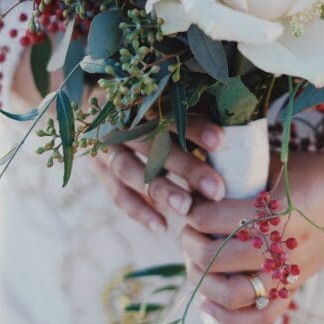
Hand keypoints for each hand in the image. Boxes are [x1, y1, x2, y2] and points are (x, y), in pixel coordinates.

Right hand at [11, 51, 228, 233]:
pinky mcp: (99, 170)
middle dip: (186, 167)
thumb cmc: (145, 102)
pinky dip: (138, 211)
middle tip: (216, 189)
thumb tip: (232, 131)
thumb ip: (191, 112)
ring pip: (131, 171)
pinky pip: (117, 193)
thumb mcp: (163, 99)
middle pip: (152, 144)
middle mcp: (119, 121)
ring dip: (161, 190)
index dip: (194, 127)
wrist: (91, 104)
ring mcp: (104, 147)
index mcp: (137, 97)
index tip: (222, 141)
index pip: (168, 112)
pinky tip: (161, 226)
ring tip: (187, 209)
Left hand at [181, 127, 323, 323]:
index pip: (215, 219)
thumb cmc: (316, 170)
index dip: (194, 213)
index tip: (189, 205)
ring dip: (203, 281)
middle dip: (191, 245)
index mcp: (276, 212)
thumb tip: (197, 181)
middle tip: (187, 232)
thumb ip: (240, 175)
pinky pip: (261, 316)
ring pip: (234, 294)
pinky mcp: (296, 285)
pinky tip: (207, 303)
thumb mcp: (276, 164)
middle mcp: (283, 248)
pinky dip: (230, 318)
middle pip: (218, 258)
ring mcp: (291, 271)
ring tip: (193, 263)